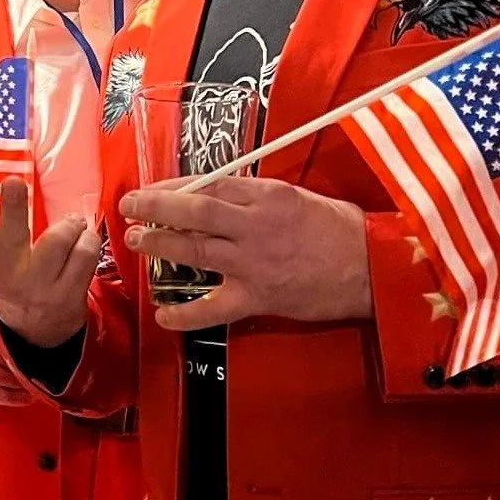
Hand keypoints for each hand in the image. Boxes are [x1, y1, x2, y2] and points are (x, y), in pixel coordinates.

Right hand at [0, 177, 98, 349]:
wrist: (38, 331)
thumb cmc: (6, 276)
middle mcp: (11, 275)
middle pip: (14, 235)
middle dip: (13, 208)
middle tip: (13, 183)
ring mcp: (41, 287)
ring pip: (60, 238)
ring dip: (70, 224)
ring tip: (70, 224)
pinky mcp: (71, 294)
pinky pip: (86, 251)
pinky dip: (88, 239)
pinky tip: (82, 242)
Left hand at [121, 175, 371, 330]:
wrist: (371, 266)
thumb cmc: (336, 228)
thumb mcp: (293, 196)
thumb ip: (251, 196)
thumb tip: (211, 194)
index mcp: (265, 195)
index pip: (207, 185)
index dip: (172, 187)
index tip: (151, 189)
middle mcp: (255, 225)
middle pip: (195, 212)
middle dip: (156, 207)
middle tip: (129, 206)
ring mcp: (254, 262)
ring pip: (197, 250)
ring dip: (161, 244)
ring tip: (136, 240)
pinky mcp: (259, 297)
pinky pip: (214, 308)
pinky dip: (185, 313)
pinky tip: (162, 314)